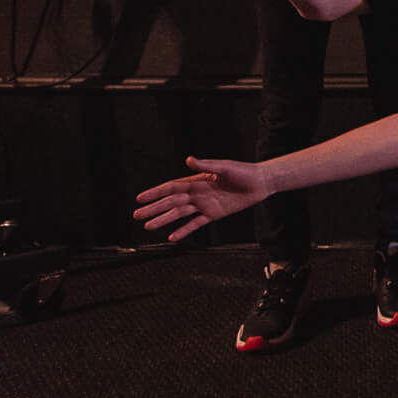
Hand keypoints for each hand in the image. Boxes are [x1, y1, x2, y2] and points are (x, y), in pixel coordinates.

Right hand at [133, 156, 270, 241]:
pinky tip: (172, 237)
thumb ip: (205, 166)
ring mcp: (204, 205)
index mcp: (196, 181)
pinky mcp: (213, 214)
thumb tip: (188, 160)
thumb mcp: (224, 167)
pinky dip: (184, 230)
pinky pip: (195, 224)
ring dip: (163, 220)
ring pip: (179, 214)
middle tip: (137, 215)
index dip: (155, 193)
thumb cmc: (243, 172)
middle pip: (171, 202)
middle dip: (154, 208)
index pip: (171, 188)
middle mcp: (197, 194)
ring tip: (148, 226)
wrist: (260, 183)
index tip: (140, 198)